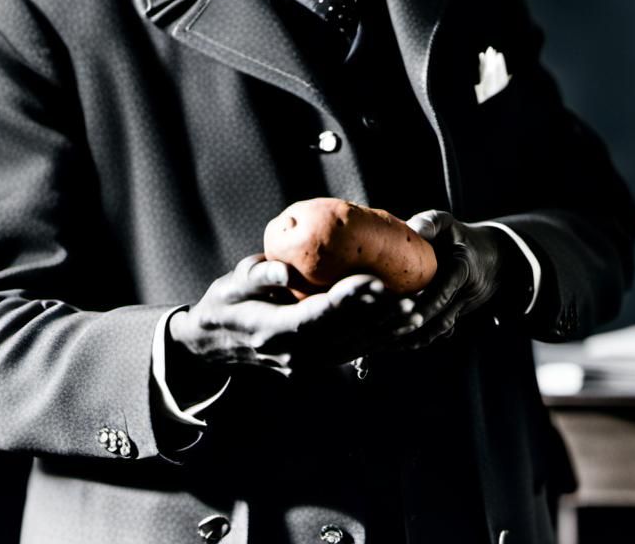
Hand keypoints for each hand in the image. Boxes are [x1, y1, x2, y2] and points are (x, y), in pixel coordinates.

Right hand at [168, 254, 421, 375]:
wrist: (215, 345)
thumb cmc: (223, 304)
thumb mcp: (228, 287)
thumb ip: (255, 277)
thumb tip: (282, 270)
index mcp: (272, 331)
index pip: (318, 315)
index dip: (350, 300)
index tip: (377, 281)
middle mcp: (294, 354)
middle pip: (345, 334)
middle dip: (382, 315)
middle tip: (414, 293)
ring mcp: (307, 364)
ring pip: (355, 347)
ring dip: (388, 330)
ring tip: (419, 306)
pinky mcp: (318, 364)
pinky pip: (353, 352)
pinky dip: (379, 338)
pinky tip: (402, 322)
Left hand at [395, 210, 505, 348]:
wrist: (492, 254)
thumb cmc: (460, 236)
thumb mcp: (447, 223)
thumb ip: (429, 224)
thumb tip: (409, 229)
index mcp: (461, 268)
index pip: (443, 292)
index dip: (424, 306)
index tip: (404, 314)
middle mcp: (464, 291)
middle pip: (439, 316)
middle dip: (414, 326)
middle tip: (385, 330)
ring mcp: (462, 306)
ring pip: (440, 329)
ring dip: (416, 338)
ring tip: (387, 342)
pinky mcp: (456, 314)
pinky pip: (440, 330)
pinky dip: (421, 339)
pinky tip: (398, 344)